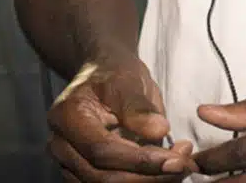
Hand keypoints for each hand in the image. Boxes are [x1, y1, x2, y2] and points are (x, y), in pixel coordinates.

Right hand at [46, 56, 197, 179]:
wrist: (104, 74)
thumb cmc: (114, 73)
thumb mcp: (128, 80)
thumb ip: (139, 107)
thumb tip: (159, 131)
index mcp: (67, 116)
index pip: (101, 150)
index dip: (139, 160)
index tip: (174, 159)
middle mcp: (61, 145)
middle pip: (103, 177)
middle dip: (147, 176)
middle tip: (184, 164)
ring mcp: (69, 163)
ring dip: (147, 182)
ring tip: (180, 166)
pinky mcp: (84, 173)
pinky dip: (141, 181)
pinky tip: (165, 170)